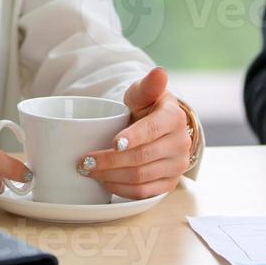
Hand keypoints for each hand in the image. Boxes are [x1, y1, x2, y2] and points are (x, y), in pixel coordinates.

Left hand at [78, 67, 192, 199]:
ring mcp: (177, 165)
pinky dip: (121, 189)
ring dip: (111, 176)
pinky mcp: (169, 183)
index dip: (133, 137)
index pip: (153, 129)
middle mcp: (180, 143)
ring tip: (89, 171)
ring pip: (141, 177)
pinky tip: (105, 182)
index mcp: (174, 117)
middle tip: (84, 161)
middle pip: (142, 157)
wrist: (159, 128)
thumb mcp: (143, 93)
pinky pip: (144, 192)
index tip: (113, 143)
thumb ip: (148, 84)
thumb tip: (159, 72)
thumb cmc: (147, 108)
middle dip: (110, 161)